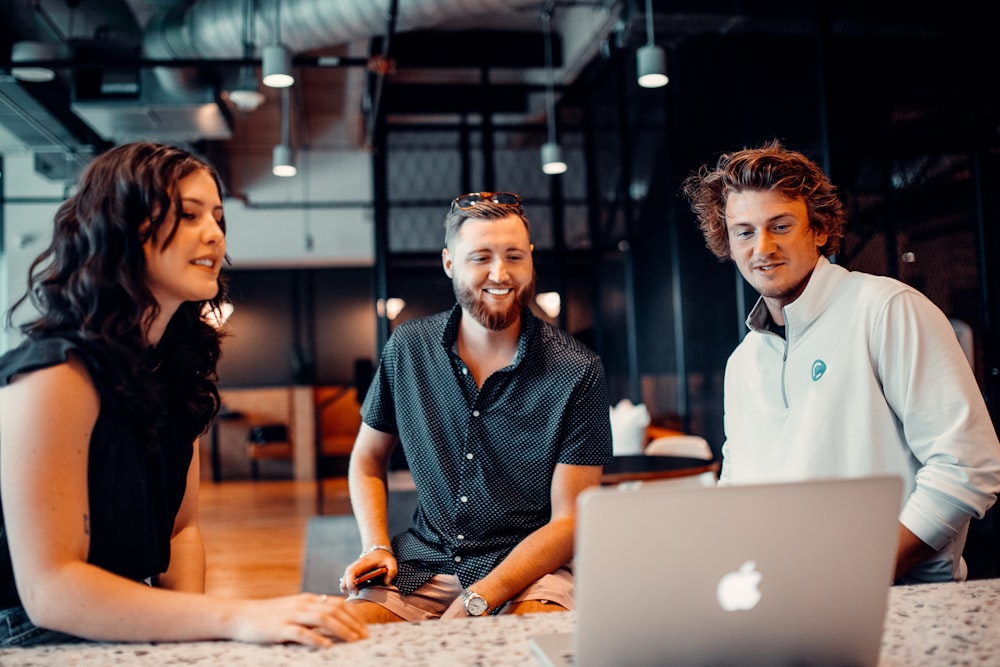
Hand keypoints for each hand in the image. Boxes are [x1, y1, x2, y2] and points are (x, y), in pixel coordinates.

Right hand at [228, 593, 366, 646]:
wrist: (239, 615)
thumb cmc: (268, 615)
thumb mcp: (293, 608)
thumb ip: (311, 611)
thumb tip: (334, 618)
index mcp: (307, 599)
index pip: (337, 603)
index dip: (354, 615)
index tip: (365, 628)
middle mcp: (302, 604)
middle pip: (334, 610)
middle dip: (353, 623)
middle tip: (365, 637)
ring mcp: (291, 615)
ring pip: (322, 619)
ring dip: (342, 630)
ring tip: (354, 641)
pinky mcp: (279, 629)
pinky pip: (301, 633)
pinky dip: (316, 639)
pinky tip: (327, 647)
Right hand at [340, 552, 396, 595]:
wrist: (378, 551)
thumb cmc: (384, 558)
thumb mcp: (392, 562)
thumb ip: (392, 572)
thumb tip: (386, 583)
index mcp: (362, 564)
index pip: (350, 573)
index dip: (351, 584)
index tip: (357, 592)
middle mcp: (354, 567)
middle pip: (344, 580)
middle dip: (348, 590)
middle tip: (358, 594)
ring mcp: (351, 570)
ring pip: (343, 583)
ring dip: (348, 590)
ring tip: (358, 593)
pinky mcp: (351, 574)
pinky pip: (345, 583)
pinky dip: (349, 589)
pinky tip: (357, 591)